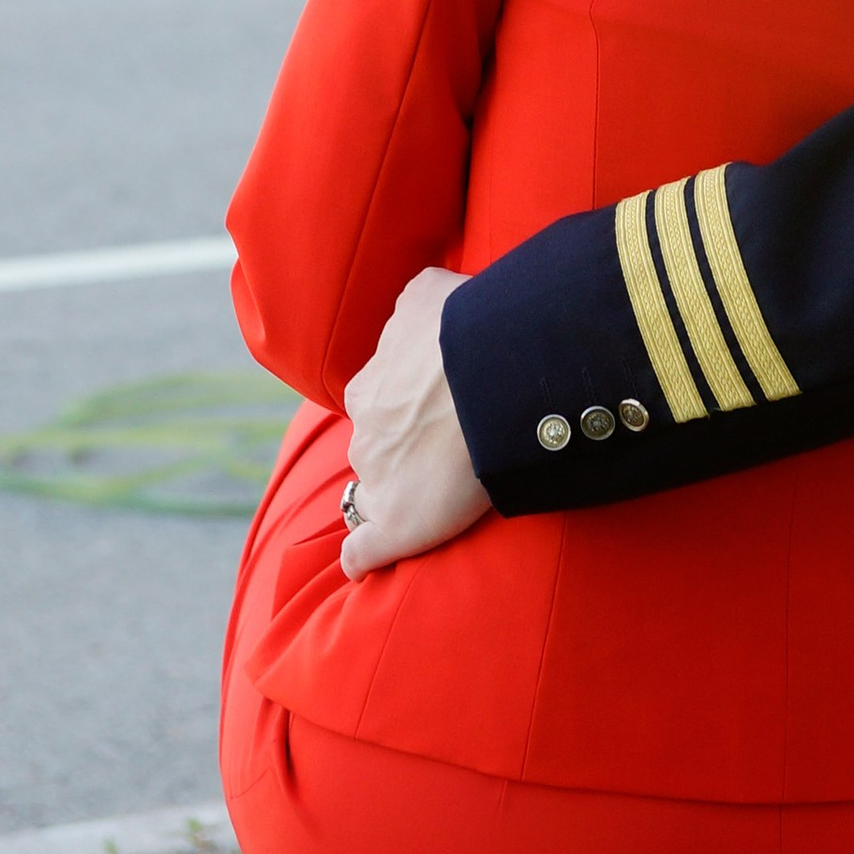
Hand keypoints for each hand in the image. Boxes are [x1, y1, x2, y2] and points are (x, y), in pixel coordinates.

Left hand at [340, 268, 491, 576]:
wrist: (491, 374)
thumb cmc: (470, 328)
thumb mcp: (430, 292)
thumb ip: (417, 299)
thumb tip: (421, 298)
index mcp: (370, 385)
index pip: (378, 405)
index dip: (406, 410)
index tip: (434, 412)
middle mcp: (365, 429)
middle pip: (374, 446)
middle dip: (399, 449)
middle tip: (445, 449)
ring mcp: (376, 478)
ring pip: (373, 490)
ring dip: (396, 491)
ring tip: (441, 494)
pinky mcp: (395, 524)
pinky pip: (362, 551)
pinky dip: (364, 556)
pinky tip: (369, 562)